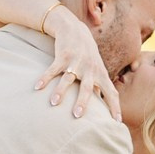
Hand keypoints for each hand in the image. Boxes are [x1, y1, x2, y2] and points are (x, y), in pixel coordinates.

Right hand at [35, 3, 122, 119]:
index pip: (111, 93)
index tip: (117, 123)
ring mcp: (76, 62)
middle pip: (87, 87)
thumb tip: (102, 106)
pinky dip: (45, 78)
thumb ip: (98, 87)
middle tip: (77, 115)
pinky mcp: (62, 56)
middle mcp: (90, 69)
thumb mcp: (96, 69)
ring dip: (60, 91)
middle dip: (82, 101)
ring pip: (68, 79)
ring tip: (53, 103)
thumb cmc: (88, 55)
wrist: (75, 30)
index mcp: (101, 74)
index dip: (115, 107)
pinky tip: (37, 87)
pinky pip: (53, 69)